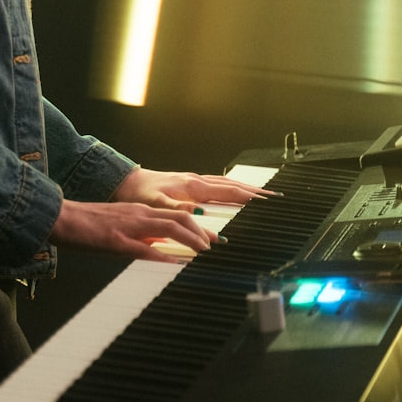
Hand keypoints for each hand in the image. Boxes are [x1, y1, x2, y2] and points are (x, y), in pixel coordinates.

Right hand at [49, 199, 214, 262]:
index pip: (177, 214)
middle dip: (201, 232)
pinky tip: (174, 263)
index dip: (198, 226)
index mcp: (140, 212)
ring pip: (168, 226)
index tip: (213, 239)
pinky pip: (143, 248)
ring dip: (190, 239)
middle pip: (180, 217)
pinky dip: (162, 255)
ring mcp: (129, 226)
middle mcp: (139, 214)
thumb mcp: (120, 227)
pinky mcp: (115, 239)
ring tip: (203, 252)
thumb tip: (161, 250)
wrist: (61, 217)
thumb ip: (141, 236)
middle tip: (215, 246)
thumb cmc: (87, 225)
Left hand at [111, 167, 270, 213]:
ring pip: (226, 184)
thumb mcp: (156, 206)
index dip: (251, 197)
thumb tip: (202, 220)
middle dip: (255, 192)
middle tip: (275, 198)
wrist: (126, 182)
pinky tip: (234, 193)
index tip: (269, 201)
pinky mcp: (189, 183)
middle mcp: (196, 181)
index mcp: (193, 187)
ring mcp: (194, 181)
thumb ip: (179, 213)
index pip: (230, 192)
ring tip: (262, 196)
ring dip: (245, 189)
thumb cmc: (139, 194)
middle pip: (233, 186)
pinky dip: (231, 188)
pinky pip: (217, 185)